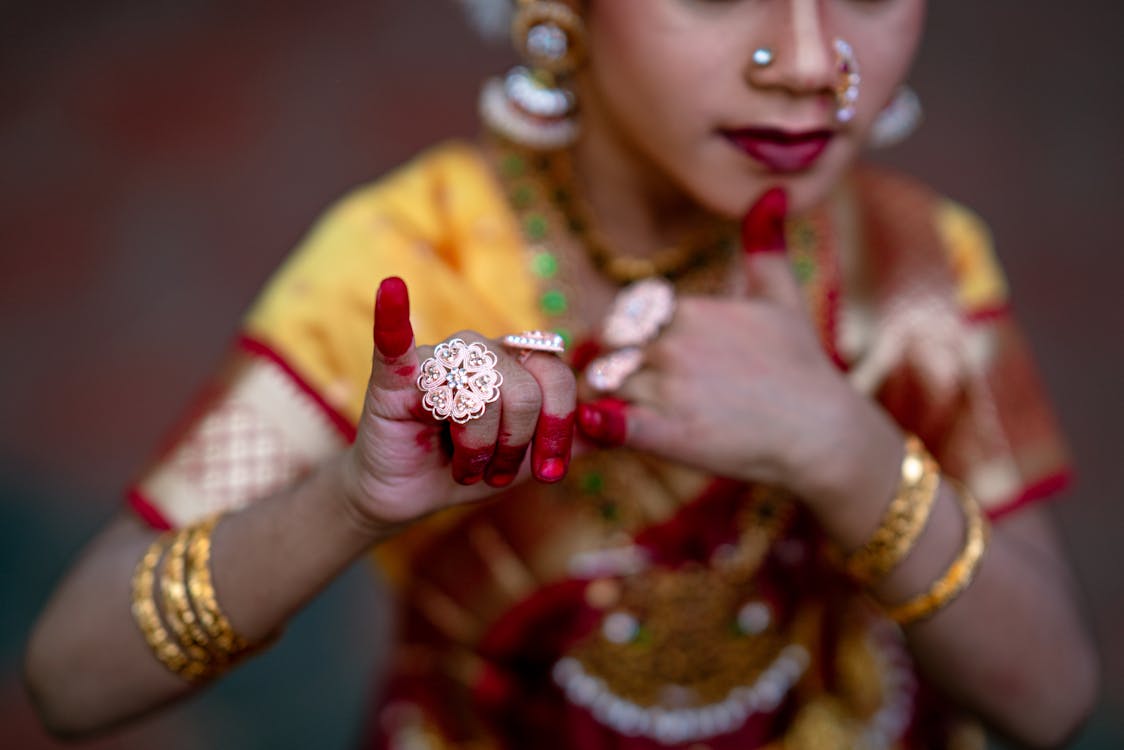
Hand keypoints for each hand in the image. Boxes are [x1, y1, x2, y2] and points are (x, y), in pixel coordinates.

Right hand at [338, 277, 576, 534]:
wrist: (409, 496)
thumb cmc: (468, 468)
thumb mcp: (528, 459)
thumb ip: (570, 440)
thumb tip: (615, 426)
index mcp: (513, 361)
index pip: (556, 375)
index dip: (558, 426)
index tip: (549, 473)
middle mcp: (478, 350)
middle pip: (521, 387)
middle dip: (514, 443)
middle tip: (493, 471)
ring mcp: (435, 359)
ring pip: (478, 393)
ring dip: (476, 446)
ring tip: (463, 467)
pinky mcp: (393, 377)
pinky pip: (395, 341)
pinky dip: (393, 317)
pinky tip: (391, 288)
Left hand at [577, 189, 899, 506]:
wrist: (822, 432)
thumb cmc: (801, 366)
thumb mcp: (783, 296)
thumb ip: (765, 246)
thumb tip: (772, 192)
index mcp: (688, 308)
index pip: (625, 316)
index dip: (626, 337)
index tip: (640, 356)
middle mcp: (674, 343)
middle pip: (606, 349)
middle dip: (610, 364)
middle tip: (628, 388)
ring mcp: (669, 388)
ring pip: (602, 385)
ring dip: (604, 398)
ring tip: (630, 414)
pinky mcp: (668, 434)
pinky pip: (608, 423)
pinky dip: (595, 424)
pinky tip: (600, 425)